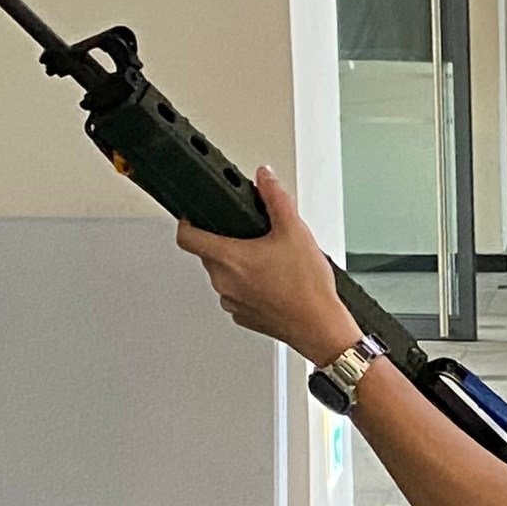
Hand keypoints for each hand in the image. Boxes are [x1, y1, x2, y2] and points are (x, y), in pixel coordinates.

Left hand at [174, 169, 351, 366]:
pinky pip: (236, 295)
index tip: (192, 216)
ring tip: (269, 262)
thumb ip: (276, 198)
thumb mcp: (295, 231)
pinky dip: (248, 286)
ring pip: (223, 275)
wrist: (320, 328)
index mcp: (229, 258)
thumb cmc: (308, 289)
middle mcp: (223, 282)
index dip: (186, 222)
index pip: (186, 237)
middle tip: (254, 238)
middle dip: (226, 241)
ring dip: (238, 265)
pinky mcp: (242, 316)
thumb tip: (265, 177)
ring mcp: (231, 302)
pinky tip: (273, 283)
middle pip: (209, 253)